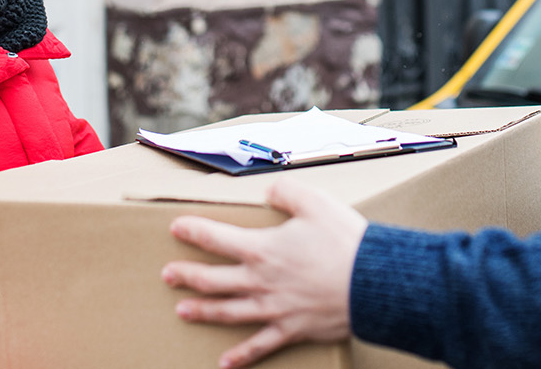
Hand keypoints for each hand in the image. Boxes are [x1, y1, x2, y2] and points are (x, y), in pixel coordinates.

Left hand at [162, 178, 368, 368]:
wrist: (372, 284)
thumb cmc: (345, 242)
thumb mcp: (315, 202)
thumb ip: (286, 192)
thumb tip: (269, 189)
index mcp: (262, 248)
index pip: (216, 238)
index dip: (193, 231)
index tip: (176, 228)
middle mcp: (260, 281)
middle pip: (212, 279)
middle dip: (187, 275)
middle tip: (168, 274)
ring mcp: (273, 309)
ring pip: (227, 312)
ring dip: (202, 311)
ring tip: (182, 311)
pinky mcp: (291, 329)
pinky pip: (260, 345)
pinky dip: (241, 356)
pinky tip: (225, 364)